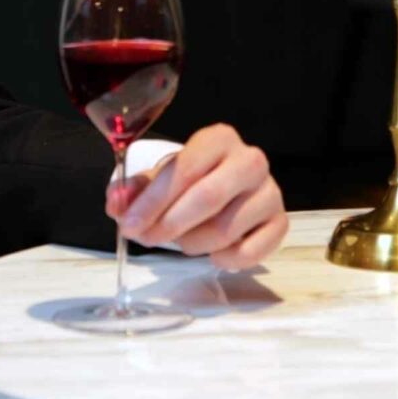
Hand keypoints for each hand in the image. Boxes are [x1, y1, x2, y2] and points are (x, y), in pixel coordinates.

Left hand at [104, 123, 285, 269]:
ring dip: (194, 243)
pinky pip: (251, 252)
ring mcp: (270, 191)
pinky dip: (225, 259)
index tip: (129, 224)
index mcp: (219, 139)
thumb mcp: (158, 179)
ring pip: (226, 229)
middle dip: (170, 224)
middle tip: (148, 239)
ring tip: (182, 241)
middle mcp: (250, 160)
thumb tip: (117, 203)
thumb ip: (132, 191)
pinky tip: (213, 252)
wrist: (225, 190)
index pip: (185, 168)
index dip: (153, 201)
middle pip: (208, 197)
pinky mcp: (279, 222)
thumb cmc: (189, 183)